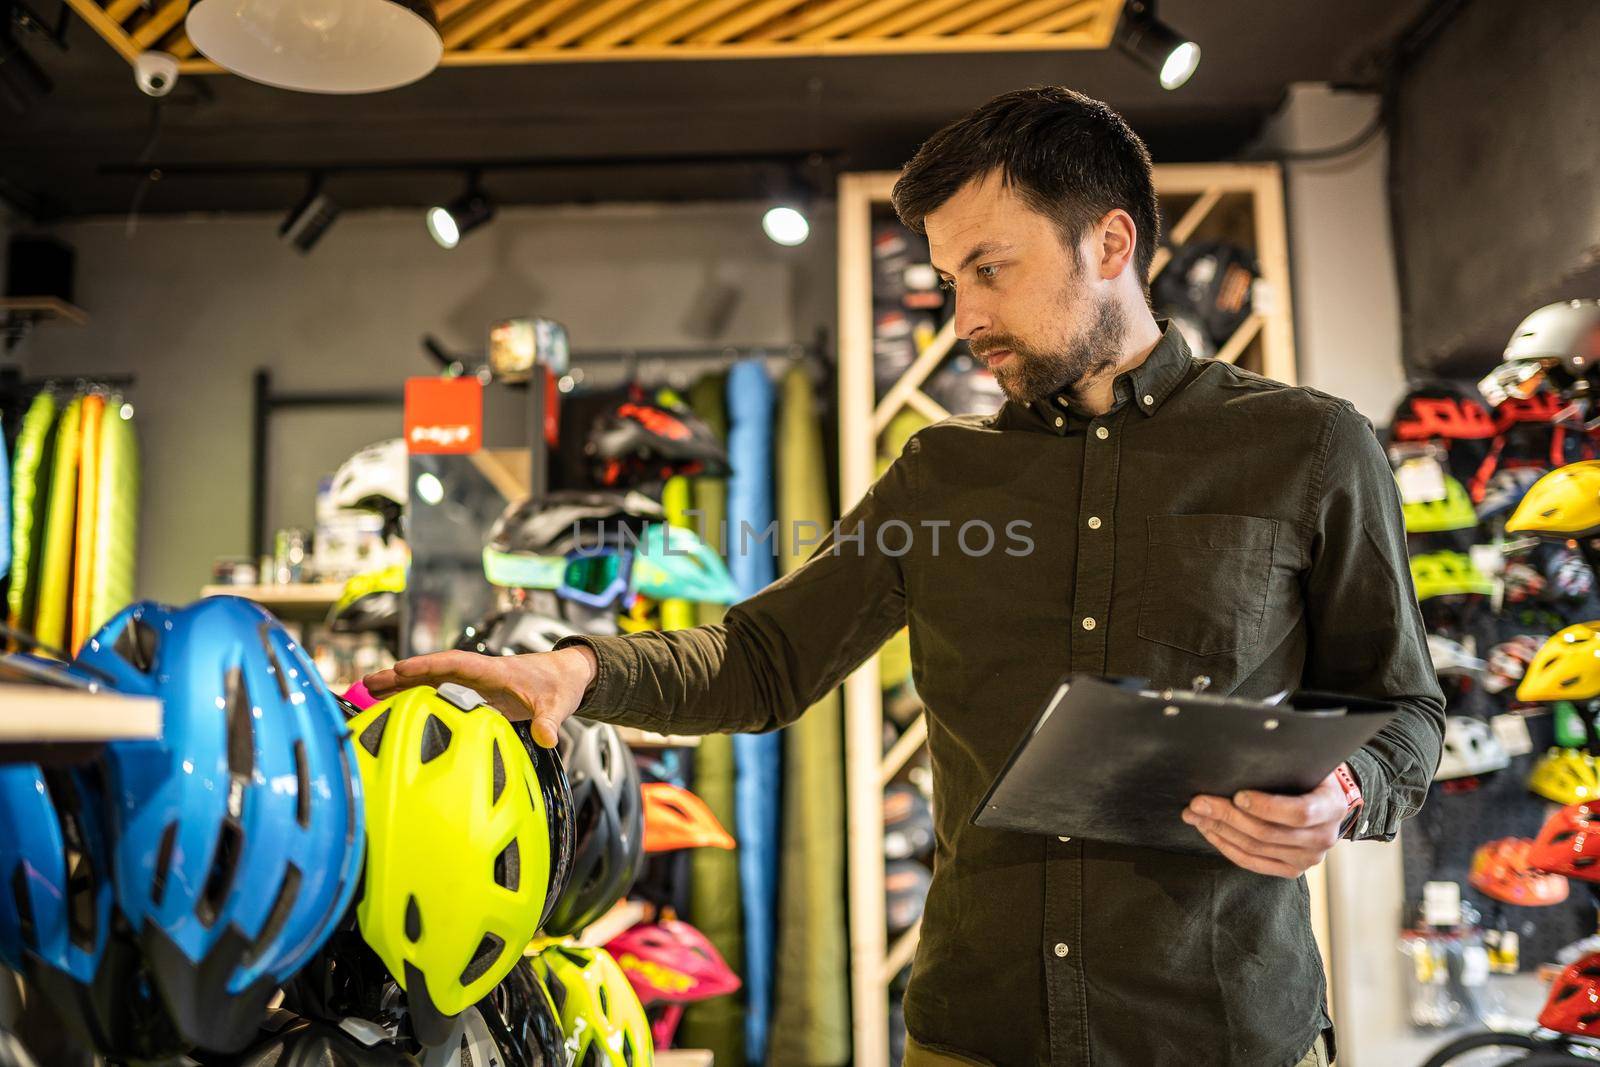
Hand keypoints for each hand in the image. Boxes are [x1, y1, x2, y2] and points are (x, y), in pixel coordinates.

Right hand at [362, 646, 597, 748]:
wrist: (567, 677)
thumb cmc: (559, 685)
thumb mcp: (557, 705)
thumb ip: (550, 721)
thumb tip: (548, 738)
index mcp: (494, 671)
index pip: (456, 664)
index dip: (428, 666)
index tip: (401, 669)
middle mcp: (478, 674)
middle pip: (433, 672)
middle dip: (401, 676)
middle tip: (367, 683)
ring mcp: (473, 684)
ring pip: (431, 682)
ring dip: (402, 686)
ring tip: (368, 693)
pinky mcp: (474, 694)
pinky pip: (439, 694)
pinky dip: (416, 698)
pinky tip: (394, 707)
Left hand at [1182, 767, 1350, 877]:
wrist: (1325, 803)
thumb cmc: (1309, 776)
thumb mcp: (1307, 763)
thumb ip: (1285, 760)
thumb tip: (1244, 746)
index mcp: (1331, 807)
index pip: (1299, 812)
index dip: (1266, 806)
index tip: (1238, 795)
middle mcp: (1323, 837)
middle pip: (1268, 832)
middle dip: (1228, 816)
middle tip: (1199, 802)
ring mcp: (1308, 858)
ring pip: (1256, 848)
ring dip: (1220, 830)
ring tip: (1195, 815)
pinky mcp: (1291, 869)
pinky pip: (1252, 862)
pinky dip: (1226, 846)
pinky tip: (1209, 831)